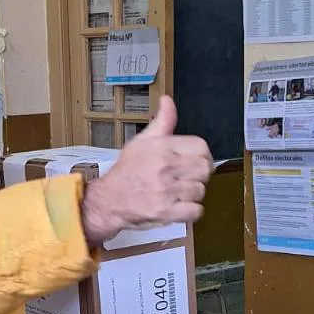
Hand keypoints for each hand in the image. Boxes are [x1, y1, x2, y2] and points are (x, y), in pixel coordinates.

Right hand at [81, 96, 212, 246]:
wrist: (109, 200)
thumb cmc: (126, 172)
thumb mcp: (142, 141)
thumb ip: (162, 121)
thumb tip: (167, 101)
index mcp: (162, 148)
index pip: (201, 146)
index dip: (202, 155)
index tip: (196, 161)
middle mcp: (165, 167)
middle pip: (205, 169)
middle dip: (199, 175)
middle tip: (188, 178)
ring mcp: (167, 191)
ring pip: (201, 190)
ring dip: (193, 194)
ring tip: (179, 192)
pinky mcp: (166, 212)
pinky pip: (196, 211)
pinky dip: (191, 211)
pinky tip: (180, 206)